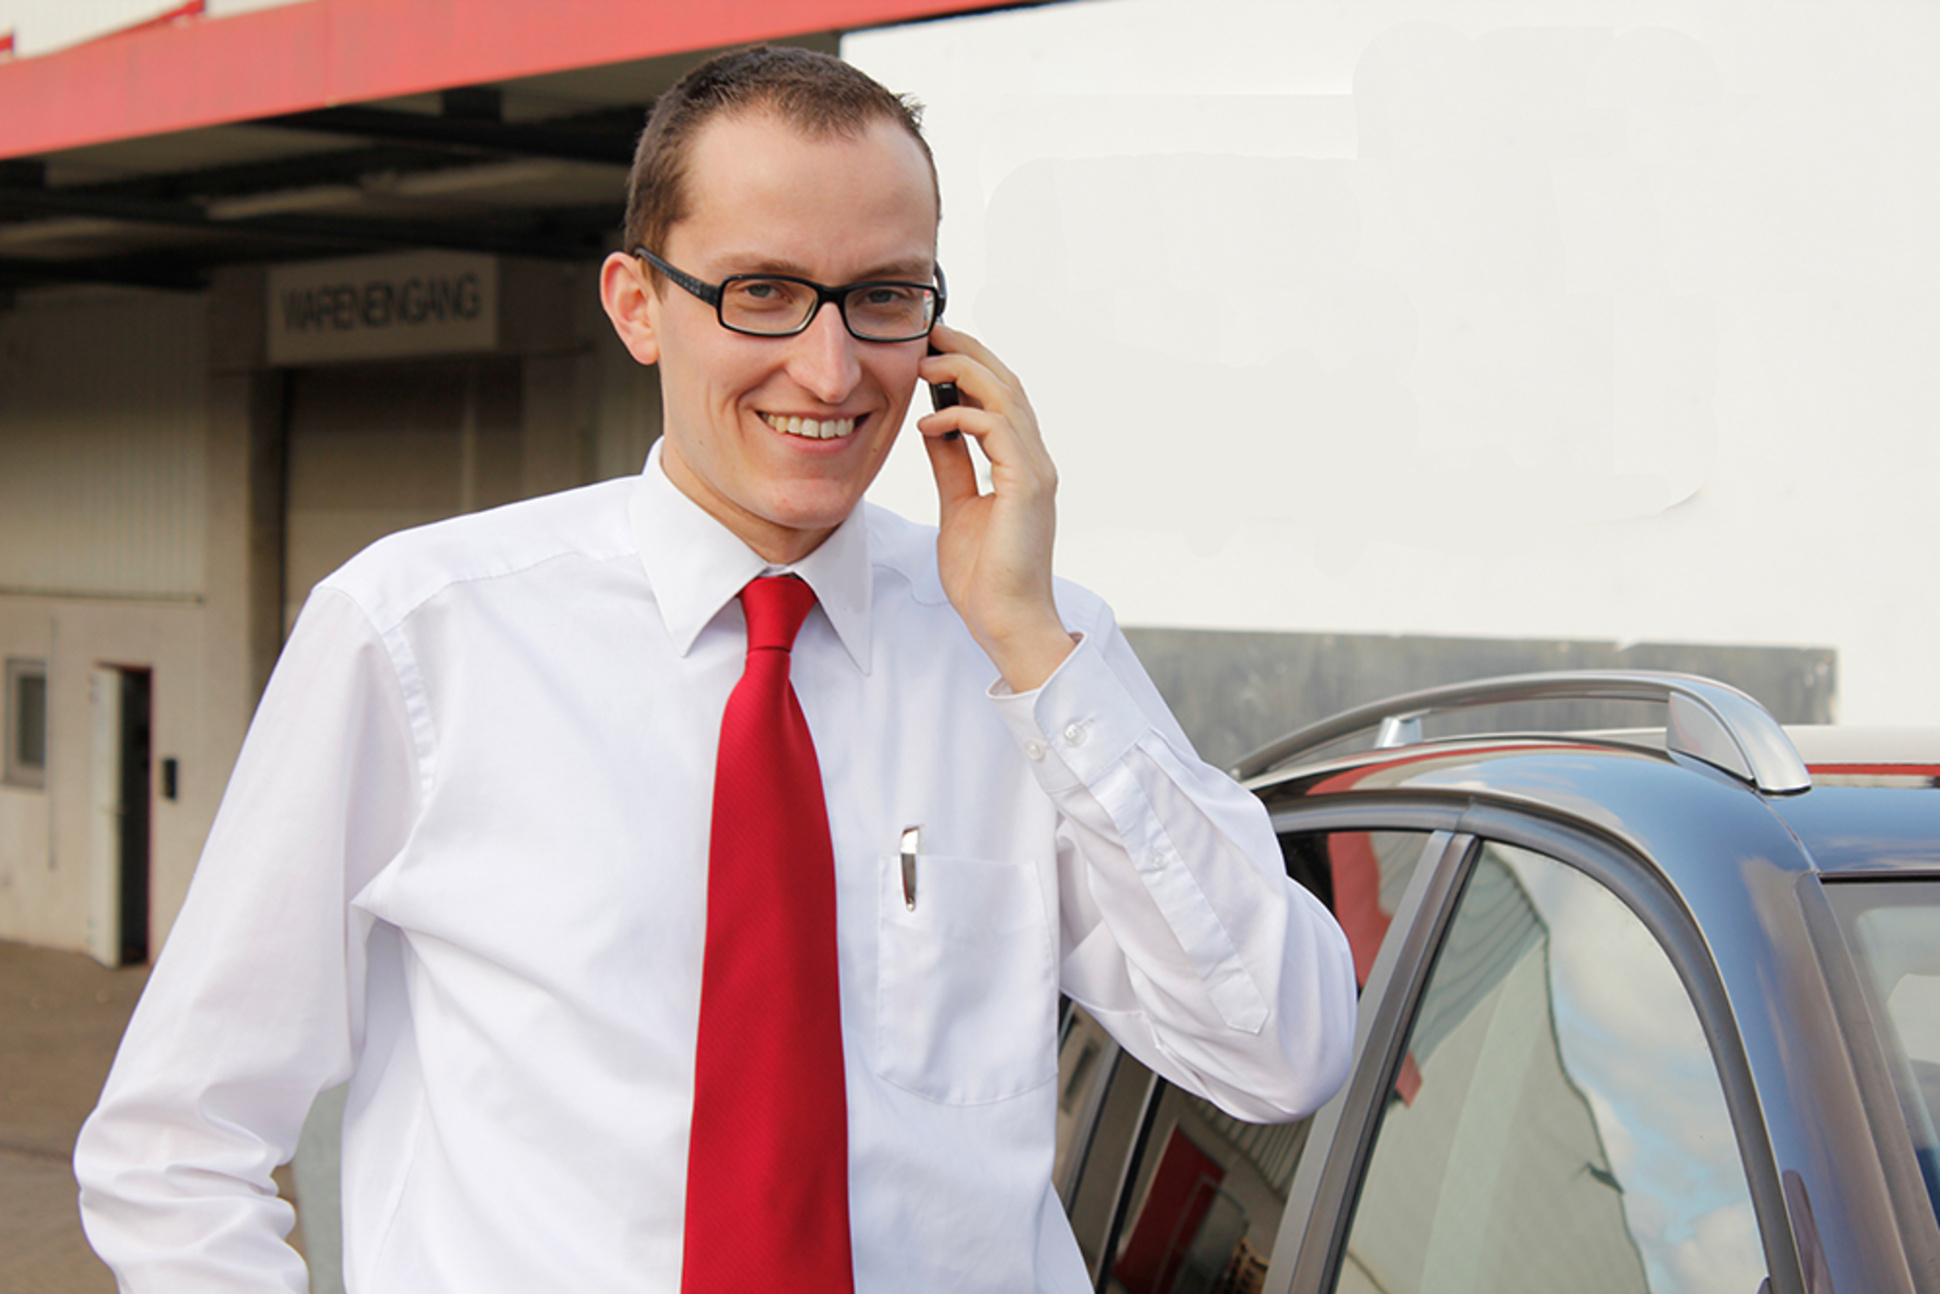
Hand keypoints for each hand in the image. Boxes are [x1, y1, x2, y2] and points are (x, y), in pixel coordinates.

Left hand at [918, 324, 1074, 691]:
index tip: (932, 349)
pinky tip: (928, 423)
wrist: (1005, 621)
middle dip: (968, 351)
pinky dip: (960, 417)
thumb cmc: (984, 577)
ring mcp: (1035, 471)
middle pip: (1007, 384)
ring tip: (923, 363)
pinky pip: (995, 430)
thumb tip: (933, 428)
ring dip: (962, 372)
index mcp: (1022, 465)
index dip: (971, 365)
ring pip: (1006, 396)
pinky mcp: (1026, 485)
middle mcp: (1035, 461)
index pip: (1002, 398)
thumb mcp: (957, 506)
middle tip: (930, 332)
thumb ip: (951, 465)